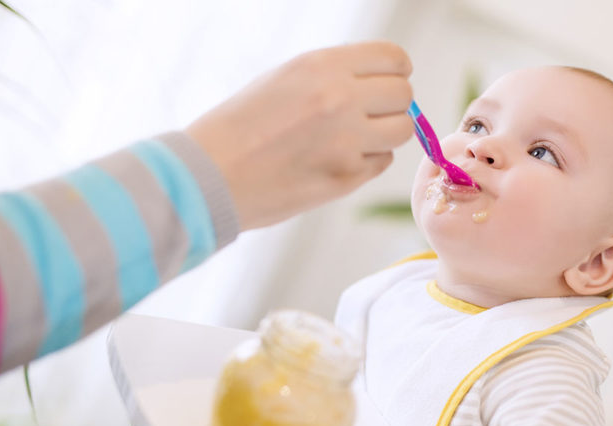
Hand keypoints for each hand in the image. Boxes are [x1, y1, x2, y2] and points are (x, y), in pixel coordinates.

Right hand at [187, 41, 412, 229]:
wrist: (209, 177)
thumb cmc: (239, 126)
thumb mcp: (285, 78)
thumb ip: (334, 75)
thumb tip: (380, 80)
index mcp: (322, 66)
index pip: (394, 59)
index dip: (396, 71)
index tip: (390, 80)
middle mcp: (340, 99)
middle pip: (404, 95)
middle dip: (392, 103)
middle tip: (371, 114)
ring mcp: (347, 142)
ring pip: (402, 130)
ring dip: (386, 133)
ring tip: (356, 138)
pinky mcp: (346, 178)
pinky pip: (381, 162)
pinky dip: (367, 161)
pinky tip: (337, 160)